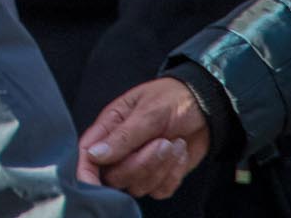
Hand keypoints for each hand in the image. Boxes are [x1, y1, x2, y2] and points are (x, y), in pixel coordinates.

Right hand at [77, 77, 209, 197]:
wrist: (204, 107)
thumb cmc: (171, 99)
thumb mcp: (148, 111)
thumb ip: (122, 136)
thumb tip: (93, 155)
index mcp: (109, 128)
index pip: (86, 156)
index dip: (86, 173)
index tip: (94, 184)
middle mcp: (120, 151)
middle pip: (115, 177)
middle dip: (142, 164)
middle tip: (162, 142)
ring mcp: (140, 166)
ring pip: (138, 187)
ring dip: (161, 167)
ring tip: (173, 142)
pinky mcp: (160, 177)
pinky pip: (160, 191)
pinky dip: (174, 174)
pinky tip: (179, 152)